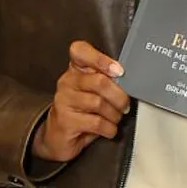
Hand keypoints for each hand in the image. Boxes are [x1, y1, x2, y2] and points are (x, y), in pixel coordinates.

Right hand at [33, 41, 129, 161]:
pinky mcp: (66, 121)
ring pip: (99, 103)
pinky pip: (96, 122)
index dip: (101, 58)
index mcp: (75, 70)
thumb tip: (128, 80)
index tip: (118, 71)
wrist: (58, 136)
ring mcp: (64, 101)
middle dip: (119, 96)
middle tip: (124, 105)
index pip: (80, 51)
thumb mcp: (93, 92)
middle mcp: (67, 82)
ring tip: (115, 118)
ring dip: (114, 114)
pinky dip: (109, 128)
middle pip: (99, 81)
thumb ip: (106, 81)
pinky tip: (108, 129)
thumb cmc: (81, 112)